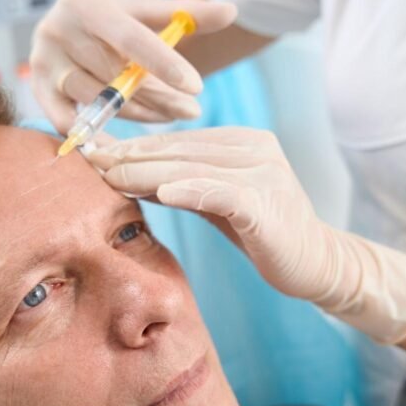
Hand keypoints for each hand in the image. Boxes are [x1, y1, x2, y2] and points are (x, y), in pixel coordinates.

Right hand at [29, 0, 236, 132]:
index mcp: (85, 3)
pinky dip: (98, 132)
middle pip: (116, 76)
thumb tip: (233, 10)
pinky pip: (69, 122)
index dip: (165, 64)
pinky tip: (124, 141)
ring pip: (99, 101)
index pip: (131, 38)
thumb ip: (188, 15)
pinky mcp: (36, 91)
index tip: (197, 87)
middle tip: (193, 110)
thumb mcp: (148, 14)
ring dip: (137, 113)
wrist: (72, 30)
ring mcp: (41, 63)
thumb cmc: (116, 23)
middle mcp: (55, 29)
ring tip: (166, 114)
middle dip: (159, 97)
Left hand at [89, 128, 405, 343]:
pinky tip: (162, 192)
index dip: (134, 145)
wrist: (316, 264)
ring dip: (148, 171)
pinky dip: (192, 190)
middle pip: (181, 151)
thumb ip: (181, 181)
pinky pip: (222, 193)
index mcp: (244, 141)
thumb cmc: (263, 233)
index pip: (178, 141)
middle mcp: (256, 149)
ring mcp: (264, 174)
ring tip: (110, 175)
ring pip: (194, 168)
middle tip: (89, 159)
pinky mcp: (267, 205)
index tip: (93, 150)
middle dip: (132, 155)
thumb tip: (127, 169)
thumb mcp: (216, 201)